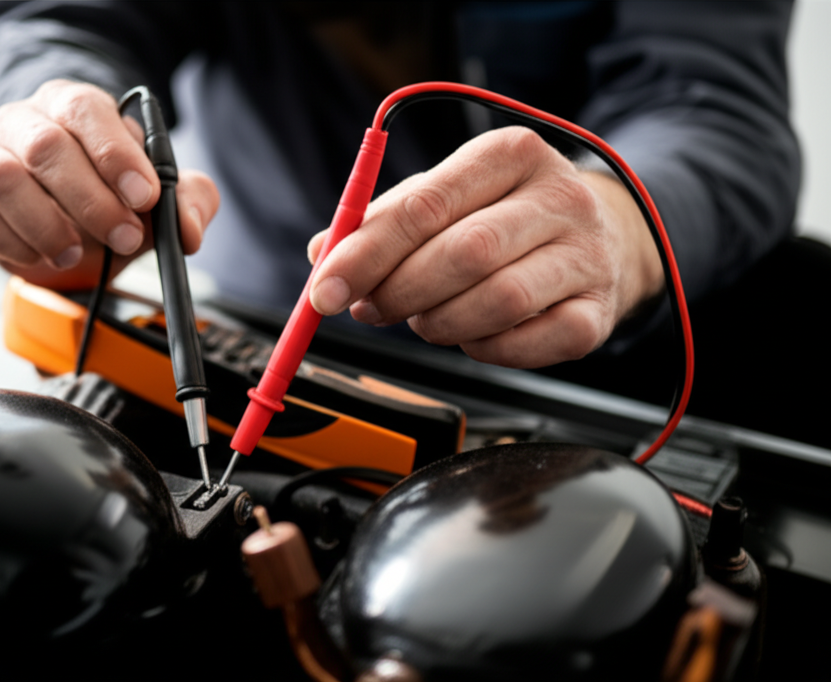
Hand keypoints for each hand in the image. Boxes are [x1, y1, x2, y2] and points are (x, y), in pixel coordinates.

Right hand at [0, 80, 219, 289]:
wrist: (77, 222)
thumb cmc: (118, 195)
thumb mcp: (166, 194)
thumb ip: (190, 201)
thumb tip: (186, 229)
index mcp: (75, 105)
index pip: (86, 111)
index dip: (115, 155)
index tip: (146, 197)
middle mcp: (27, 122)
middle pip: (45, 147)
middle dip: (92, 201)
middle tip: (126, 238)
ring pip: (2, 179)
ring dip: (48, 226)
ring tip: (77, 251)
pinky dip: (14, 243)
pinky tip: (43, 255)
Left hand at [307, 126, 663, 367]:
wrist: (602, 238)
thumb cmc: (506, 216)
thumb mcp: (446, 196)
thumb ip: (382, 220)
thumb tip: (324, 253)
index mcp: (510, 154)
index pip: (427, 204)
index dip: (367, 253)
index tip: (326, 288)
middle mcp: (558, 197)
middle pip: (465, 253)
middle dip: (400, 291)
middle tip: (371, 308)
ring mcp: (585, 256)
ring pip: (498, 302)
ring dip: (441, 323)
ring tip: (425, 317)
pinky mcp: (596, 312)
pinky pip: (527, 345)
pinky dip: (483, 348)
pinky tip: (472, 333)